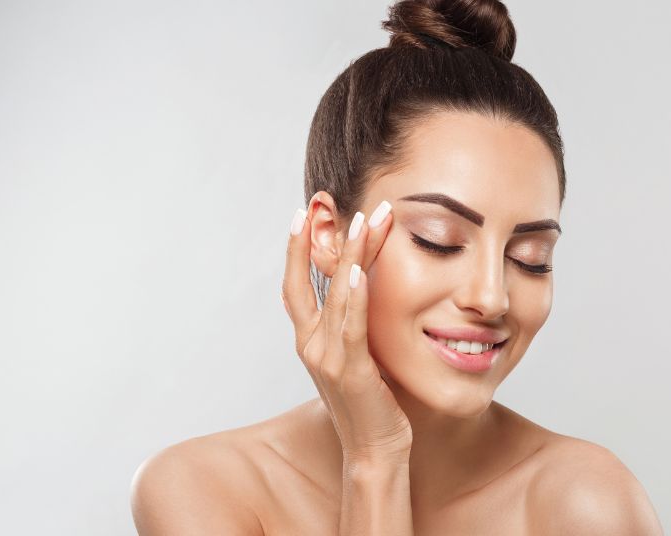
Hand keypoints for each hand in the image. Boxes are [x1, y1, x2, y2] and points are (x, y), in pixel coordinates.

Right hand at [281, 200, 412, 462]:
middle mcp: (311, 345)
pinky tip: (359, 271)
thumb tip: (368, 286)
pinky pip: (350, 326)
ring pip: (336, 295)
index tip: (302, 212)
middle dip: (323, 238)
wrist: (375, 450)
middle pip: (313, 280)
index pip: (296, 285)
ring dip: (352, 254)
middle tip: (337, 202)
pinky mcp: (350, 371)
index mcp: (310, 340)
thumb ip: (355, 323)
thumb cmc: (373, 402)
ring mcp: (327, 358)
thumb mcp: (359, 354)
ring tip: (366, 220)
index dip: (295, 249)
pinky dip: (354, 296)